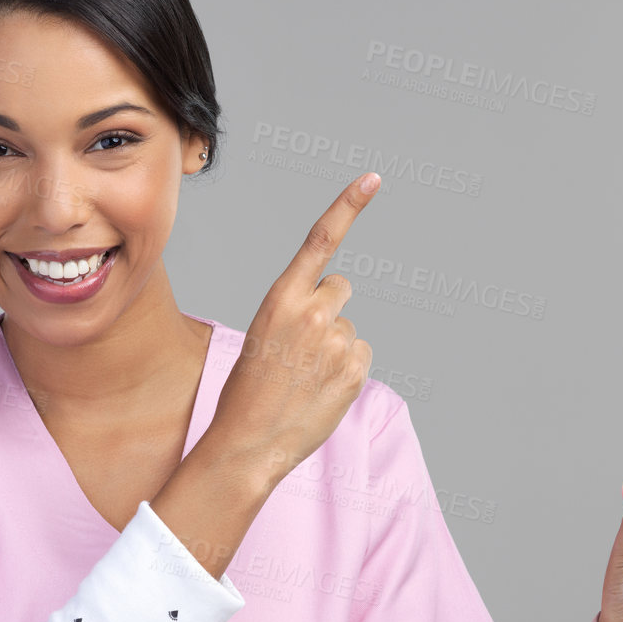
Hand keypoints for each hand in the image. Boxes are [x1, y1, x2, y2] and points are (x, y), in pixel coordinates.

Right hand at [206, 173, 381, 484]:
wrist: (249, 443)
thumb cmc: (249, 390)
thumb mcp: (262, 335)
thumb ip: (297, 312)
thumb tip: (334, 311)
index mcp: (281, 298)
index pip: (321, 239)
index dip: (348, 205)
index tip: (373, 178)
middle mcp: (313, 312)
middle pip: (340, 288)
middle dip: (328, 308)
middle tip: (301, 345)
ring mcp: (337, 341)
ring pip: (349, 327)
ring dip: (334, 346)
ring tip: (304, 376)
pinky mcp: (356, 369)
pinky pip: (360, 354)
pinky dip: (346, 370)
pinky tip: (320, 389)